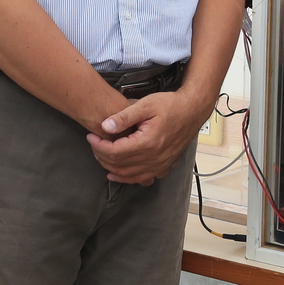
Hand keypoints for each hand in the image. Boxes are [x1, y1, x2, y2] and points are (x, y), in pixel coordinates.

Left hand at [86, 90, 212, 185]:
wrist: (192, 110)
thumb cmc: (170, 105)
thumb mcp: (145, 105)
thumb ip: (124, 116)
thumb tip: (105, 126)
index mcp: (147, 143)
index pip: (115, 152)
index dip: (98, 146)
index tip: (91, 137)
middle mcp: (154, 158)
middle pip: (119, 165)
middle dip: (101, 156)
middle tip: (94, 144)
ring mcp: (160, 165)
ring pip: (128, 175)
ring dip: (111, 168)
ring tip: (100, 156)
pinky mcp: (164, 167)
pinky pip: (142, 179)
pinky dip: (127, 179)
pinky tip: (117, 174)